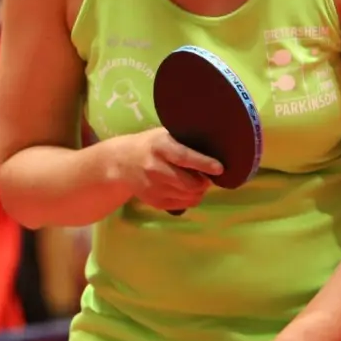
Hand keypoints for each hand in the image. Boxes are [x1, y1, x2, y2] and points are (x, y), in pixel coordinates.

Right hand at [105, 128, 223, 211]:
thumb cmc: (150, 145)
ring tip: (197, 182)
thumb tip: (215, 149)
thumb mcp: (164, 135)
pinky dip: (190, 198)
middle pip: (189, 183)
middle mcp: (154, 168)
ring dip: (198, 191)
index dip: (204, 164)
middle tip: (207, 176)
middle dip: (204, 182)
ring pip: (188, 196)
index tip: (220, 168)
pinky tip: (186, 189)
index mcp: (159, 147)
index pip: (184, 157)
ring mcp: (153, 187)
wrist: (121, 162)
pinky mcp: (154, 201)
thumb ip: (185, 141)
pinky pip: (183, 205)